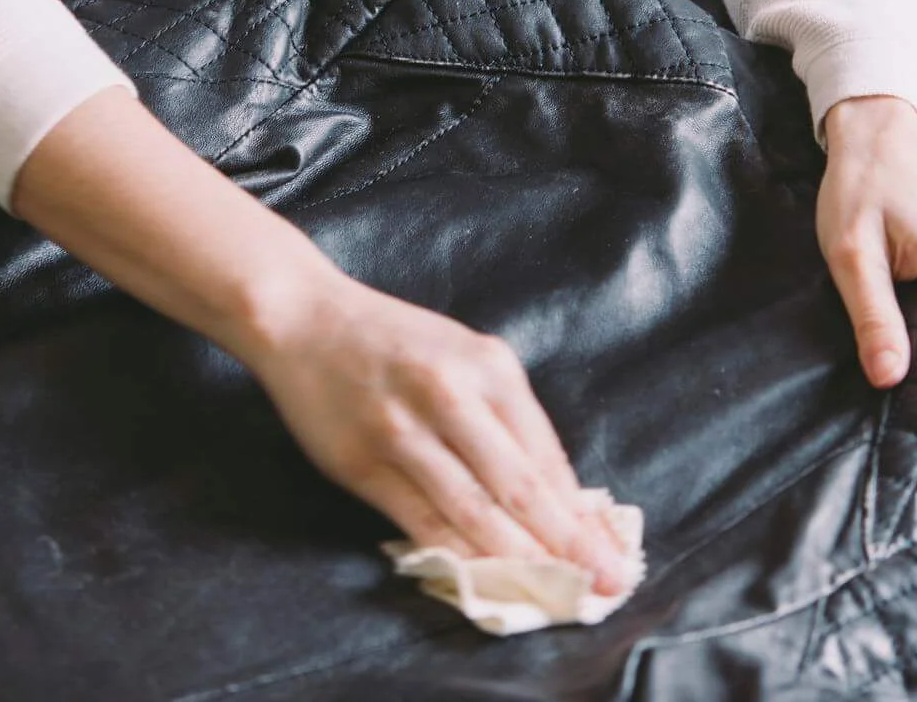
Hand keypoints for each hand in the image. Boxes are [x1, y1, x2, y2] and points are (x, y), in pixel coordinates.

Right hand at [232, 273, 634, 592]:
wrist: (306, 319)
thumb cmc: (396, 342)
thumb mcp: (464, 356)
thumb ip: (506, 418)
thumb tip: (554, 498)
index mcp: (488, 366)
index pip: (546, 456)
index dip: (581, 513)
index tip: (609, 553)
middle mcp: (450, 394)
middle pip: (520, 487)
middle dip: (567, 545)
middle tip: (604, 585)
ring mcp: (402, 431)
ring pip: (472, 512)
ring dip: (517, 561)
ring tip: (552, 596)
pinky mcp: (361, 463)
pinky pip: (419, 522)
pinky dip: (456, 556)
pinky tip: (483, 581)